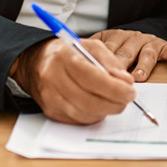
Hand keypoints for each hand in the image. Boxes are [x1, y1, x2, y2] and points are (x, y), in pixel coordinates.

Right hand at [10, 38, 134, 124]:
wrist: (36, 63)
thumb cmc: (67, 53)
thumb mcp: (91, 46)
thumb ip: (111, 62)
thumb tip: (126, 81)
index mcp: (64, 58)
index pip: (93, 79)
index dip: (115, 89)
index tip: (130, 91)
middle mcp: (54, 79)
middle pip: (90, 101)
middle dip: (115, 103)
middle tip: (126, 99)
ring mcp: (51, 98)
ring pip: (85, 114)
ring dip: (106, 111)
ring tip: (113, 100)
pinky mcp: (51, 111)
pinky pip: (78, 120)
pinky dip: (94, 115)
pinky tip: (98, 105)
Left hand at [91, 29, 166, 81]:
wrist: (143, 35)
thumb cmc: (118, 49)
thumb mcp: (102, 51)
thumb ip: (93, 60)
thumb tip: (78, 76)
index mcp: (112, 38)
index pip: (106, 50)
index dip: (103, 64)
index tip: (98, 76)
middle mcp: (130, 38)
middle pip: (125, 53)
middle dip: (120, 67)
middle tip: (116, 80)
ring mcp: (147, 41)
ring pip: (146, 53)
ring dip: (143, 66)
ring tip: (139, 78)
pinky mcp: (163, 45)